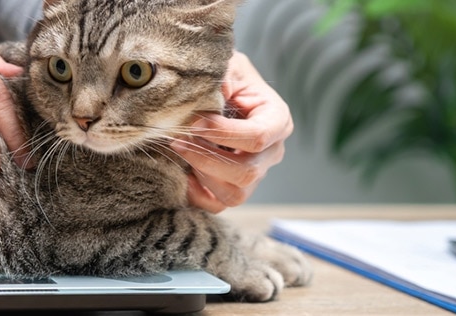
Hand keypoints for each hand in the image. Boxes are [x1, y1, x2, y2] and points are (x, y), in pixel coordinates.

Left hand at [173, 51, 293, 212]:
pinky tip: (183, 172)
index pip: (258, 137)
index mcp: (277, 119)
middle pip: (248, 171)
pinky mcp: (235, 187)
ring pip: (235, 194)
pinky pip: (218, 204)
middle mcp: (272, 151)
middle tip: (178, 140)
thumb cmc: (226, 78)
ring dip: (203, 175)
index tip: (193, 123)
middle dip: (207, 158)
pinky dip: (198, 194)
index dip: (223, 134)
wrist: (217, 91)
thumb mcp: (229, 67)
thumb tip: (218, 91)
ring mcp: (255, 173)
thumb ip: (224, 76)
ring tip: (182, 150)